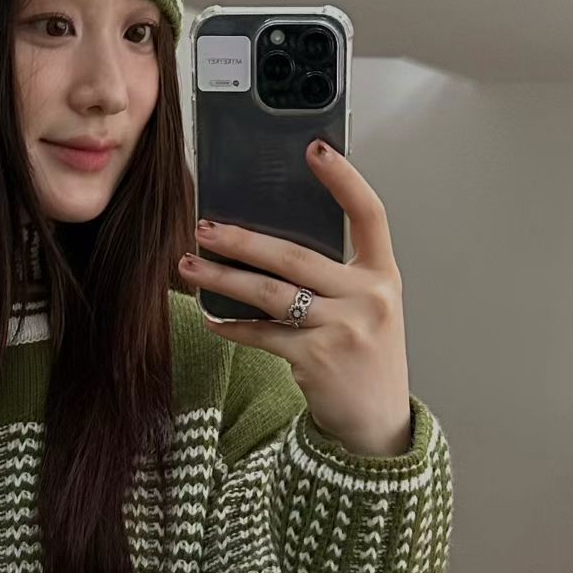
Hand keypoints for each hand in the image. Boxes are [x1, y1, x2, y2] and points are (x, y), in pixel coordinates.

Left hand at [178, 139, 411, 456]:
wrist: (378, 424)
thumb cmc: (366, 357)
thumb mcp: (367, 309)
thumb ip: (335, 277)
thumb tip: (268, 244)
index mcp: (383, 276)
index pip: (370, 215)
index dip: (344, 179)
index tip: (316, 148)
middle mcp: (368, 298)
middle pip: (296, 256)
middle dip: (243, 239)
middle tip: (204, 226)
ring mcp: (342, 329)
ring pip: (270, 293)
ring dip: (223, 278)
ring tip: (190, 266)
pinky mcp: (316, 359)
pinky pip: (262, 334)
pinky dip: (232, 327)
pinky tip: (212, 319)